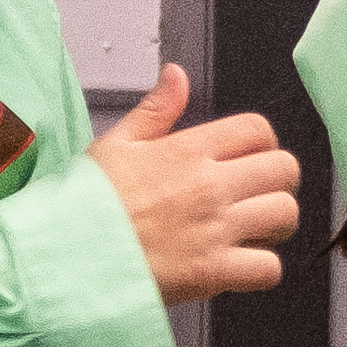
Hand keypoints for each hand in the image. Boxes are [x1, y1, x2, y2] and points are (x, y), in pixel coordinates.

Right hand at [88, 67, 300, 304]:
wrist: (61, 257)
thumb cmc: (82, 205)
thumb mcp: (114, 144)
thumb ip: (156, 110)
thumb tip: (177, 75)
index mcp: (186, 151)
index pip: (257, 130)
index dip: (261, 143)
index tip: (249, 158)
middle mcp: (209, 186)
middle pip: (284, 169)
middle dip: (276, 181)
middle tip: (255, 194)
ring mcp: (215, 229)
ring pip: (285, 214)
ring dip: (274, 223)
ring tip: (250, 229)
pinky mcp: (213, 271)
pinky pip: (269, 268)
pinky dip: (261, 269)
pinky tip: (239, 264)